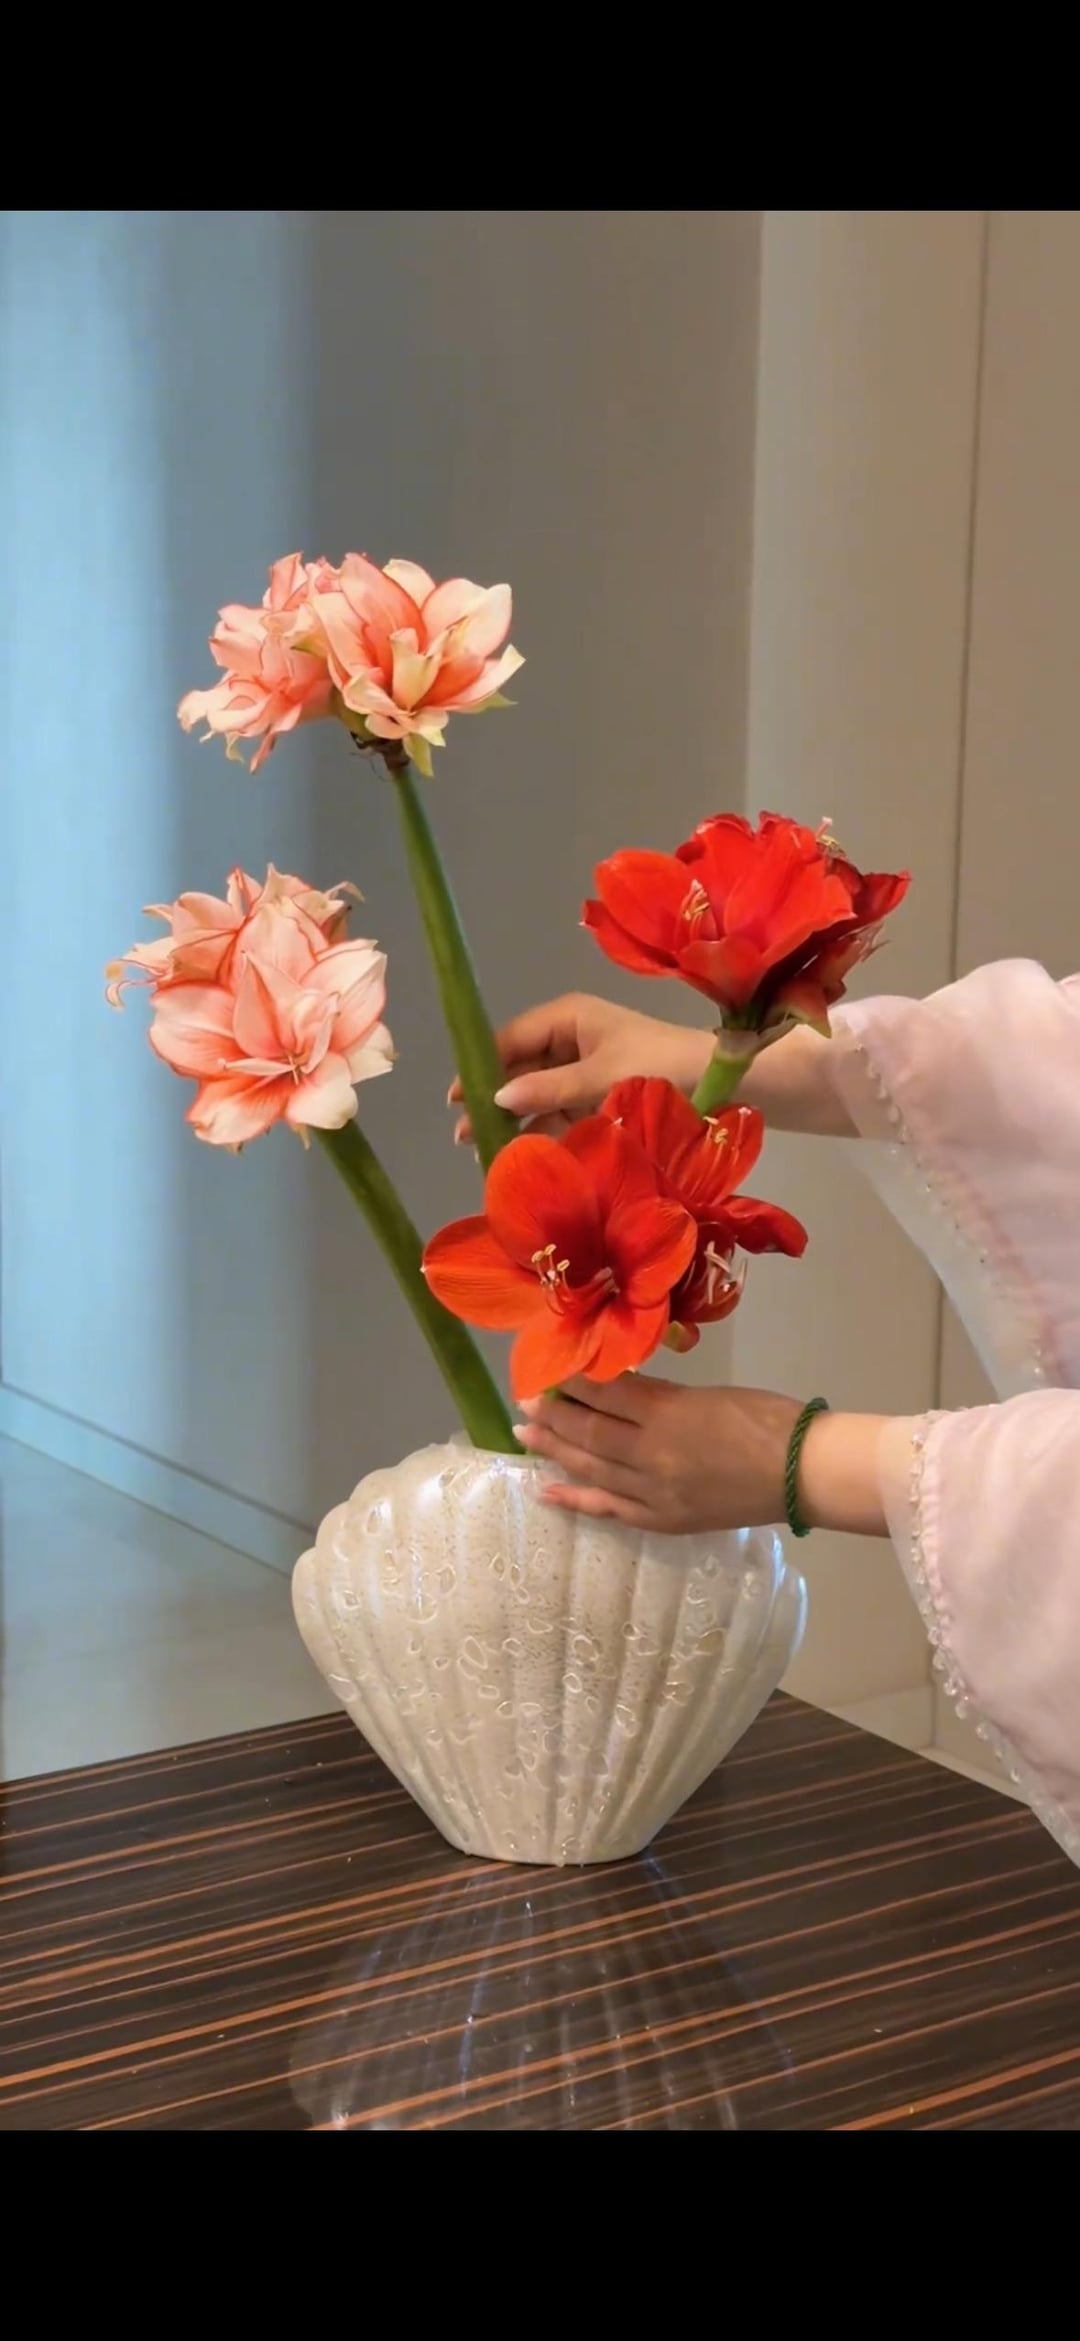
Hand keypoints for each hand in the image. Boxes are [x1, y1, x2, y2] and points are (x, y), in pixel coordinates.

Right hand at [448, 994, 712, 1145]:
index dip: (481, 1066)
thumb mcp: (601, 1076)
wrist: (725, 1082)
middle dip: (494, 1098)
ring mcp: (585, 1070)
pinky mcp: (598, 1097)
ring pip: (538, 1094)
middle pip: (520, 1068)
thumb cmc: (661, 1065)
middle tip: (463, 1134)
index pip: (511, 1038)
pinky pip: (560, 1113)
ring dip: (515, 1120)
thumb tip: (496, 1098)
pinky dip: (542, 1130)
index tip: (455, 1098)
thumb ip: (548, 1089)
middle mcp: (572, 1039)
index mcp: (569, 1017)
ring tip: (484, 1149)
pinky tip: (521, 1153)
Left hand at [514, 1375, 891, 1537]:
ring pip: (591, 1469)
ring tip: (525, 1436)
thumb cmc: (768, 1420)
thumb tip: (614, 1389)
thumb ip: (660, 1396)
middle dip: (553, 1416)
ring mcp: (654, 1493)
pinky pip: (609, 1509)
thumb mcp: (710, 1393)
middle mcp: (651, 1455)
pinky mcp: (663, 1520)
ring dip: (554, 1451)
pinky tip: (545, 1490)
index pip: (603, 1395)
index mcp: (668, 1415)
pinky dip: (576, 1499)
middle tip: (525, 1402)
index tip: (547, 1371)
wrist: (805, 1474)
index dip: (570, 1383)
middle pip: (589, 1433)